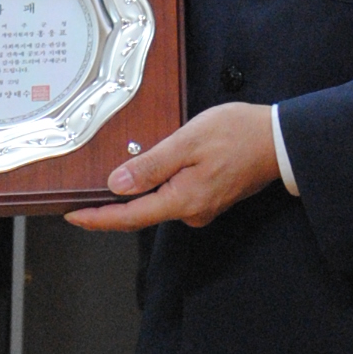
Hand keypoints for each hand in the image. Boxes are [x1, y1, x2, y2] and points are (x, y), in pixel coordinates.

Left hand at [66, 103, 281, 231]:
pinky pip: (176, 194)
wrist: (280, 140)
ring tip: (121, 169)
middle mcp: (191, 212)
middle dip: (114, 204)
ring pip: (160, 201)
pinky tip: (156, 166)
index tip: (72, 217)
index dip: (98, 219)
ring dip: (140, 189)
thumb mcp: (187, 142)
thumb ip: (151, 165)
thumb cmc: (238, 134)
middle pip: (142, 212)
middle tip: (84, 194)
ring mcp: (203, 207)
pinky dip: (160, 184)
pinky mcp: (210, 198)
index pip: (129, 217)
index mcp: (182, 201)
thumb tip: (117, 184)